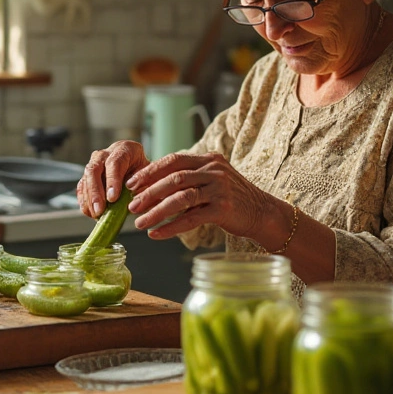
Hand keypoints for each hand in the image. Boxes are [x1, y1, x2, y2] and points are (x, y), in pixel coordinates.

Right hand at [77, 141, 148, 218]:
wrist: (138, 170)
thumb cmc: (145, 174)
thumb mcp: (150, 177)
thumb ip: (144, 186)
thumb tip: (136, 201)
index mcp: (125, 149)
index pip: (115, 162)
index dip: (112, 180)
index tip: (112, 198)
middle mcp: (106, 154)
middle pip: (95, 169)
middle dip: (96, 191)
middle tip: (100, 210)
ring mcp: (94, 163)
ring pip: (86, 179)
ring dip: (89, 198)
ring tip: (95, 214)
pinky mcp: (87, 175)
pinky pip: (81, 187)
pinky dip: (84, 200)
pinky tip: (90, 212)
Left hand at [126, 152, 282, 240]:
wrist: (261, 212)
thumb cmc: (231, 198)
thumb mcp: (211, 180)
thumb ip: (189, 177)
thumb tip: (152, 186)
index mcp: (208, 159)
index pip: (173, 160)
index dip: (150, 172)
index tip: (131, 184)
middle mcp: (214, 170)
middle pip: (174, 178)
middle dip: (149, 193)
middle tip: (131, 206)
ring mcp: (219, 189)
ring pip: (180, 198)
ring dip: (156, 211)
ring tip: (140, 223)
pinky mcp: (223, 208)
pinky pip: (191, 218)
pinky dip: (171, 227)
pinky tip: (157, 234)